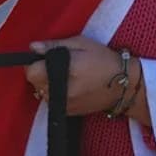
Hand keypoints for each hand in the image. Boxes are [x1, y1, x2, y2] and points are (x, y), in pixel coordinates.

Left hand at [24, 35, 139, 116]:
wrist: (124, 86)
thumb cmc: (104, 60)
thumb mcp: (81, 43)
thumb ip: (54, 45)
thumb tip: (33, 47)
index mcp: (64, 71)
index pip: (31, 71)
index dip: (35, 62)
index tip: (44, 57)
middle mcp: (61, 91)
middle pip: (34, 82)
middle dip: (40, 72)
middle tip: (57, 64)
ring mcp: (63, 104)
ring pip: (41, 92)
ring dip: (46, 83)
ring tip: (66, 75)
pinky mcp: (68, 112)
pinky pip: (51, 100)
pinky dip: (55, 92)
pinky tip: (70, 85)